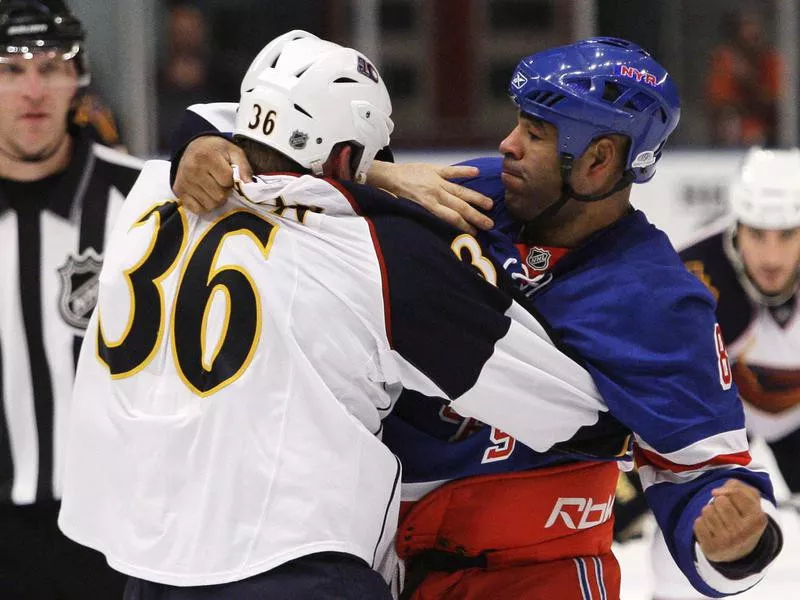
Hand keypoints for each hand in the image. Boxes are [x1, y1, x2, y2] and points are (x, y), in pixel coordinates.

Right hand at [173, 136, 253, 213]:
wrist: (192, 146)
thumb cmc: (216, 151)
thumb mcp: (233, 152)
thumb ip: (244, 167)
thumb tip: (249, 184)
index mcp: (206, 157)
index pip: (227, 181)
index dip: (231, 180)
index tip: (227, 173)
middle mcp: (192, 170)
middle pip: (219, 196)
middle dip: (224, 190)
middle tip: (220, 181)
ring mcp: (184, 182)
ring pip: (210, 205)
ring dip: (216, 199)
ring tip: (213, 186)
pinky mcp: (179, 191)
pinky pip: (198, 210)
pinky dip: (205, 205)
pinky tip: (204, 193)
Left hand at [367, 161, 493, 234]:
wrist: (386, 177)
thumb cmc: (394, 196)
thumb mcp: (407, 211)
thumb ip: (422, 218)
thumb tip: (436, 230)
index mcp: (428, 206)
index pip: (451, 218)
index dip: (465, 226)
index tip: (476, 233)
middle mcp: (435, 194)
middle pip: (460, 207)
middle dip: (476, 216)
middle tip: (489, 224)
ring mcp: (436, 181)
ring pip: (460, 190)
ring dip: (476, 198)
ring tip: (490, 205)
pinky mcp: (434, 169)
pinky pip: (451, 170)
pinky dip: (464, 170)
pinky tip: (476, 171)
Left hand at [694, 479, 768, 562]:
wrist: (740, 551)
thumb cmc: (743, 518)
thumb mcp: (750, 500)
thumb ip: (736, 486)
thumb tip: (716, 492)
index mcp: (757, 519)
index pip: (735, 492)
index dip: (730, 493)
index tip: (734, 502)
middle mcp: (744, 532)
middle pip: (720, 500)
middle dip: (719, 503)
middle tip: (726, 514)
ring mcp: (728, 542)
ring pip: (707, 510)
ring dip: (710, 513)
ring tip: (719, 522)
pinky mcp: (712, 548)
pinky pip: (698, 523)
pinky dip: (702, 524)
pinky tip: (712, 531)